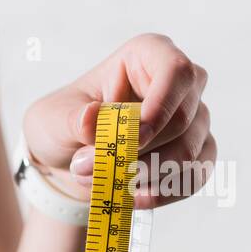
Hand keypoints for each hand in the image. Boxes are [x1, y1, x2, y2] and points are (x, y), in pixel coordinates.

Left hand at [23, 33, 215, 207]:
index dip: (160, 107)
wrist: (67, 159)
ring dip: (141, 177)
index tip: (134, 139)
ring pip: (189, 153)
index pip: (176, 71)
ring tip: (99, 180)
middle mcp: (180, 83)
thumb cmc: (63, 124)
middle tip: (87, 167)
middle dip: (135, 154)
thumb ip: (73, 121)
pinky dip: (161, 193)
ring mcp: (194, 118)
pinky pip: (194, 176)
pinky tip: (130, 196)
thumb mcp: (54, 119)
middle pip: (183, 119)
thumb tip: (91, 117)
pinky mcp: (196, 152)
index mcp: (148, 55)